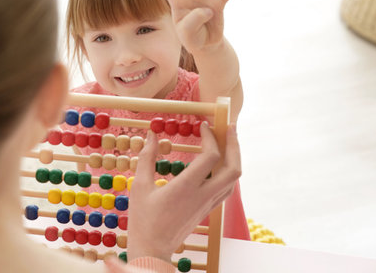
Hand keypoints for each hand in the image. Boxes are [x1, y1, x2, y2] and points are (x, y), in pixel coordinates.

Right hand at [126, 122, 240, 262]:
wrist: (152, 249)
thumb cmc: (143, 219)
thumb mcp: (140, 186)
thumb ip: (147, 158)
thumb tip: (151, 135)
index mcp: (187, 187)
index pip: (211, 156)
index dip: (211, 137)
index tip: (203, 125)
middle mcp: (203, 195)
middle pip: (233, 168)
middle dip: (234, 144)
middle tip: (230, 127)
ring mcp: (208, 204)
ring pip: (233, 180)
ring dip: (234, 158)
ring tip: (228, 142)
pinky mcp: (208, 210)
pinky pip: (226, 189)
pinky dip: (228, 172)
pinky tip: (220, 165)